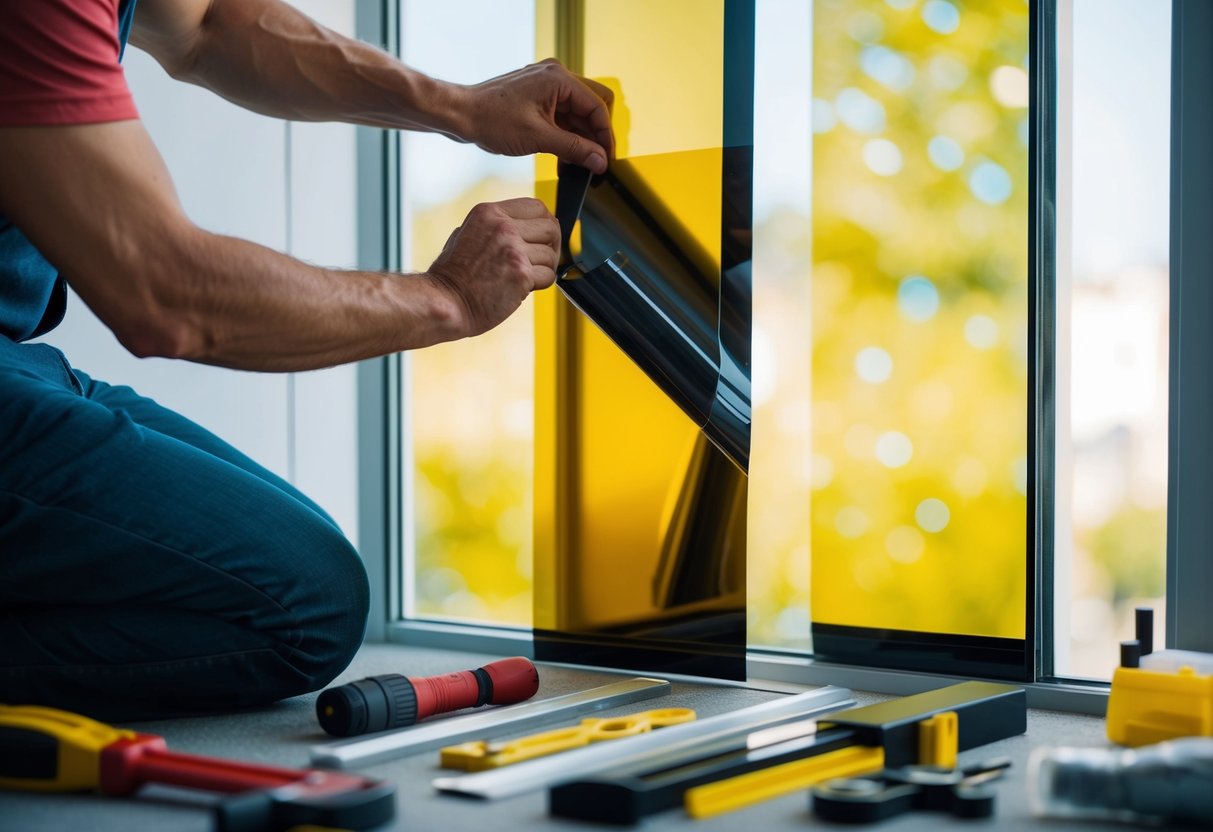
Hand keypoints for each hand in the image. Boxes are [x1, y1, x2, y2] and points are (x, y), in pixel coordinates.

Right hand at [425, 198, 560, 337]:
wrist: (444, 302)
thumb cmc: (453, 276)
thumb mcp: (466, 233)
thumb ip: (493, 227)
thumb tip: (522, 226)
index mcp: (489, 213)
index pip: (536, 207)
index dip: (545, 223)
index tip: (542, 238)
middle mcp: (503, 227)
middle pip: (550, 228)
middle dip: (551, 246)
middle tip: (540, 261)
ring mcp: (513, 250)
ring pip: (551, 255)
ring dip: (543, 269)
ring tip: (523, 277)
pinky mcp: (521, 274)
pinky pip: (548, 276)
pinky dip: (540, 285)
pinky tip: (521, 288)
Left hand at [464, 59, 613, 173]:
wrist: (461, 115)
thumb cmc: (491, 120)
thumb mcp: (539, 138)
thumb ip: (574, 149)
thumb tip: (600, 161)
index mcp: (559, 79)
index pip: (598, 107)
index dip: (605, 137)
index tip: (605, 161)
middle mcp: (555, 77)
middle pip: (593, 106)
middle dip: (596, 136)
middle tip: (595, 162)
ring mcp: (546, 86)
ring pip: (578, 114)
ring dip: (581, 139)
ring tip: (579, 165)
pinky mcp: (537, 98)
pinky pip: (562, 116)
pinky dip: (566, 136)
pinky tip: (565, 158)